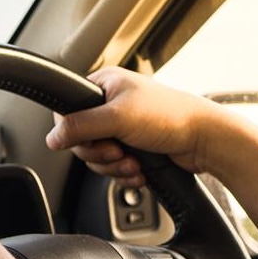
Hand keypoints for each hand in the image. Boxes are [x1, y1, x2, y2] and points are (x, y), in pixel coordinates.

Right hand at [46, 66, 214, 186]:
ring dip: (113, 166)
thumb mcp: (117, 117)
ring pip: (95, 157)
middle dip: (98, 153)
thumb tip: (51, 138)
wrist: (206, 140)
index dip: (72, 132)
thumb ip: (79, 126)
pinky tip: (138, 170)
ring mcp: (120, 128)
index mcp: (103, 85)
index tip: (89, 140)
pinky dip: (123, 173)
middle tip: (116, 150)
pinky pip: (110, 167)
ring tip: (132, 162)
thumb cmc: (170, 116)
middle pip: (79, 139)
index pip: (66, 111)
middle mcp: (108, 104)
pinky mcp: (130, 148)